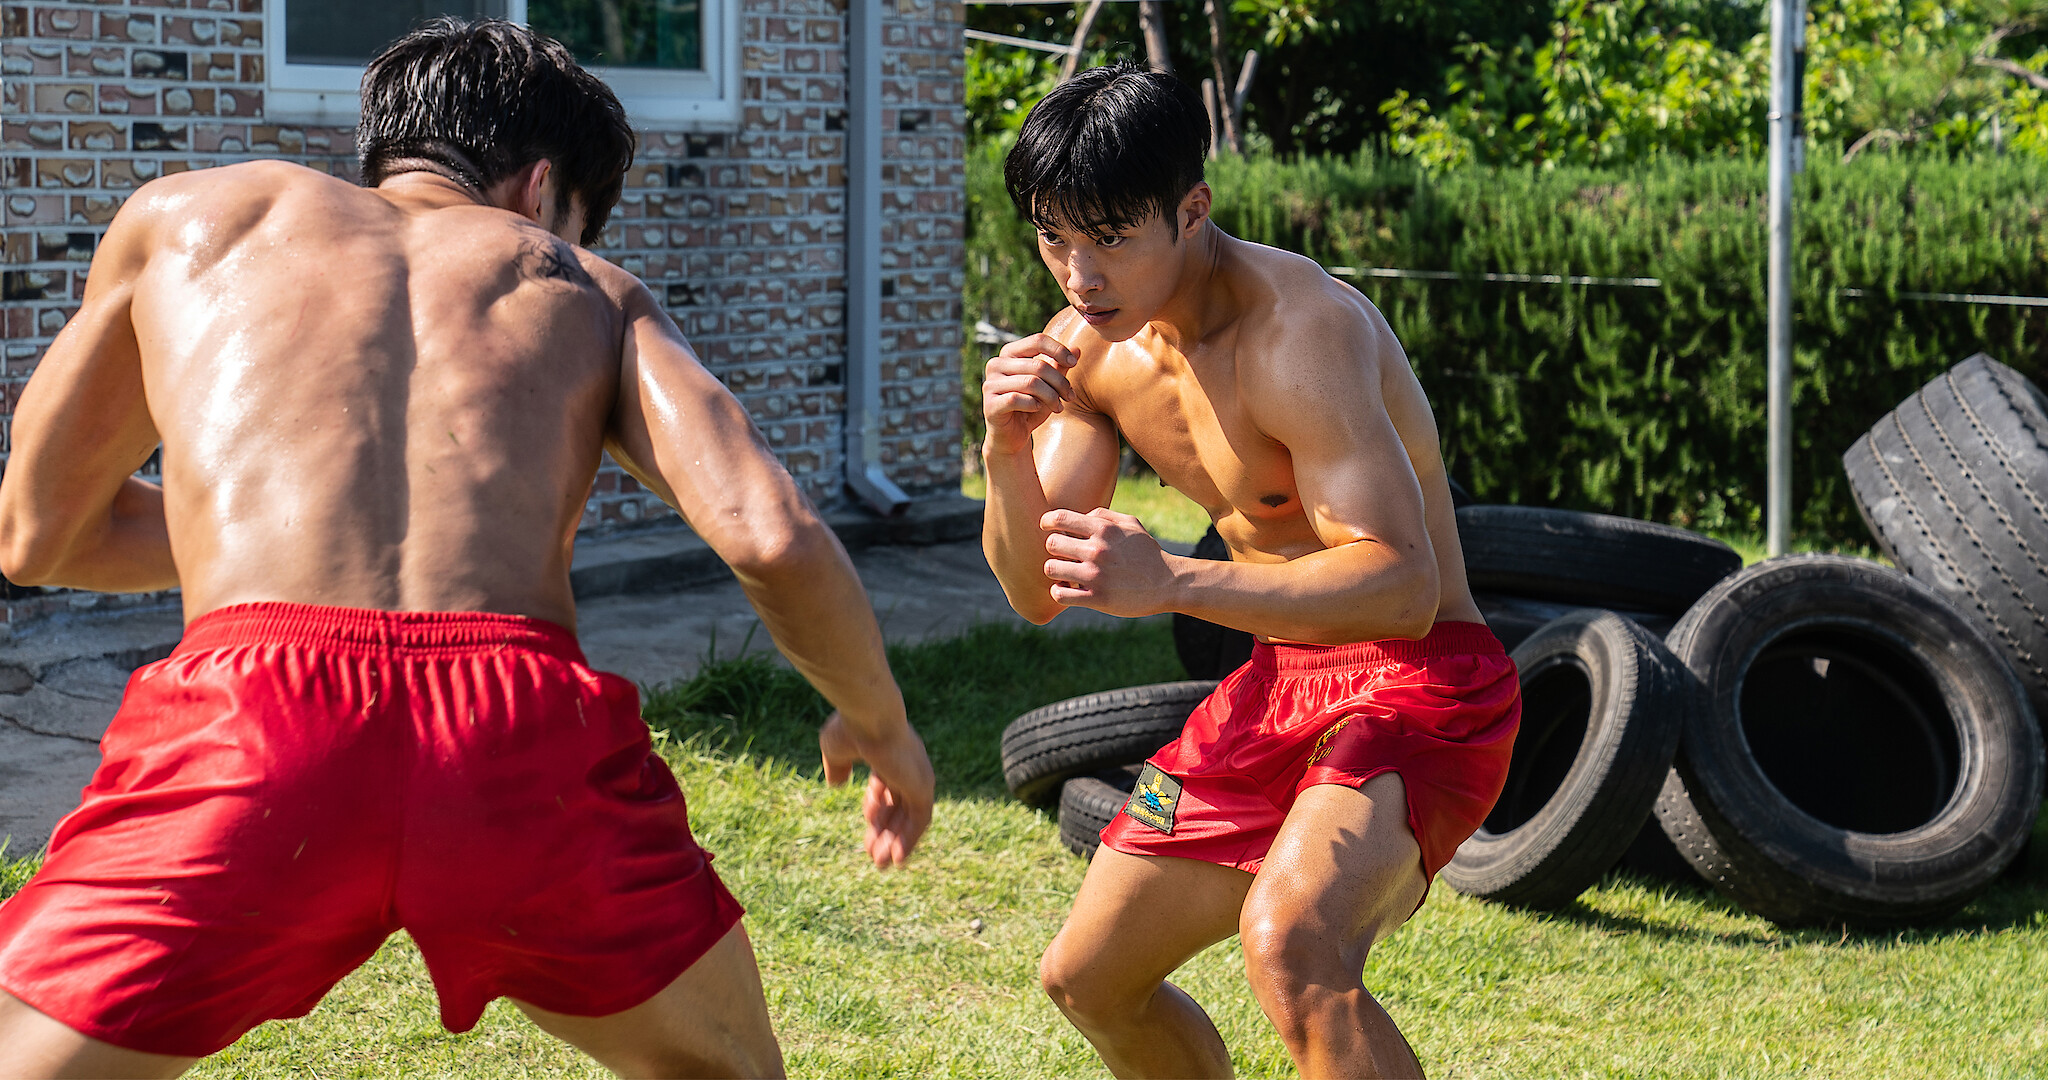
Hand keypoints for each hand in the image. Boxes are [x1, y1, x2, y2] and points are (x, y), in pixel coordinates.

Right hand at [819, 712, 934, 867]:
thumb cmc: (851, 728)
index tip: (866, 826)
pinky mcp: (923, 787)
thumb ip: (837, 767)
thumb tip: (836, 785)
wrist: (868, 717)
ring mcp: (918, 776)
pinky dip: (909, 839)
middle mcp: (909, 765)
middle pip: (900, 805)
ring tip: (880, 864)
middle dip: (885, 831)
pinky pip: (921, 820)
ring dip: (896, 841)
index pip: (888, 787)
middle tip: (873, 856)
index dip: (876, 809)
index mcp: (890, 753)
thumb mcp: (836, 750)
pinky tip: (897, 859)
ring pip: (910, 817)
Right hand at [981, 334, 1077, 454]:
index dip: (1059, 350)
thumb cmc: (1031, 407)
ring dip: (1051, 396)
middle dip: (1059, 382)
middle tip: (1070, 396)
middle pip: (1038, 365)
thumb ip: (1059, 366)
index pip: (1037, 341)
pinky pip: (1016, 399)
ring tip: (1059, 407)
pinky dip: (1034, 405)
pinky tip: (1038, 409)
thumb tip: (1077, 349)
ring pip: (1030, 383)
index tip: (1074, 363)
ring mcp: (990, 384)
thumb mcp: (1049, 385)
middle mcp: (996, 365)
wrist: (1013, 436)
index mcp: (1009, 353)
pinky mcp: (990, 404)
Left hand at [1041, 507, 1176, 617]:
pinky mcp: (1097, 598)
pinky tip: (1067, 589)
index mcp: (1104, 529)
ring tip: (1064, 574)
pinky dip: (1059, 592)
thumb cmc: (1147, 552)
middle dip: (1054, 550)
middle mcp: (1097, 550)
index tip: (1048, 529)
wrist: (1168, 583)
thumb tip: (1080, 515)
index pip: (1059, 518)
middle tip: (1063, 556)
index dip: (1047, 522)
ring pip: (1051, 569)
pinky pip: (1060, 594)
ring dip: (1055, 572)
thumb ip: (1104, 516)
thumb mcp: (1131, 525)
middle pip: (1052, 544)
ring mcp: (1096, 575)